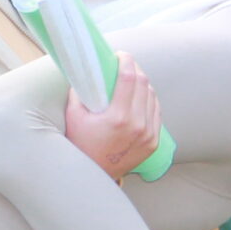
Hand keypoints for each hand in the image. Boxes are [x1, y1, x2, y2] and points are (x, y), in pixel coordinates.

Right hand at [60, 52, 161, 178]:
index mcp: (118, 117)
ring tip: (132, 79)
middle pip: (143, 84)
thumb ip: (79, 91)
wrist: (94, 174)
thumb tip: (84, 69)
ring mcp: (148, 135)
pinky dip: (149, 100)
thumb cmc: (81, 143)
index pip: (129, 78)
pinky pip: (156, 112)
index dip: (126, 61)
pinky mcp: (153, 142)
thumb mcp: (74, 116)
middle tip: (125, 64)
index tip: (121, 55)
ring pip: (153, 96)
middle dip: (135, 69)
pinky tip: (140, 96)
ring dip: (143, 83)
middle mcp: (137, 125)